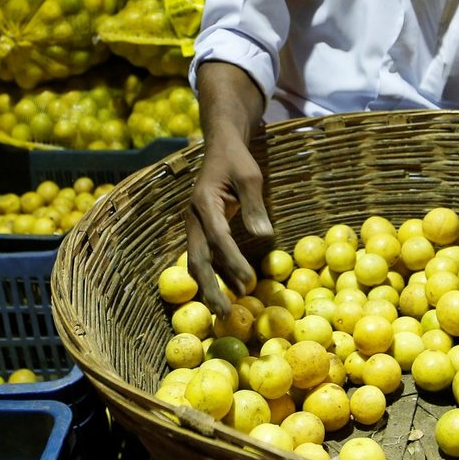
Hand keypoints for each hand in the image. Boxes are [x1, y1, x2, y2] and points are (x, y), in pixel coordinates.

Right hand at [184, 135, 272, 315]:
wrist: (220, 147)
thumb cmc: (237, 160)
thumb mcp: (250, 176)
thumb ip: (254, 206)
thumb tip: (264, 236)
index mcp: (204, 202)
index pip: (218, 237)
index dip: (232, 260)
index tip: (249, 280)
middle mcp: (194, 217)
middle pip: (199, 259)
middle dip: (210, 288)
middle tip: (224, 312)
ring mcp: (195, 225)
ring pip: (199, 262)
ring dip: (213, 286)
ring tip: (228, 310)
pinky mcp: (202, 230)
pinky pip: (207, 256)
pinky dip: (219, 274)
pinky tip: (236, 289)